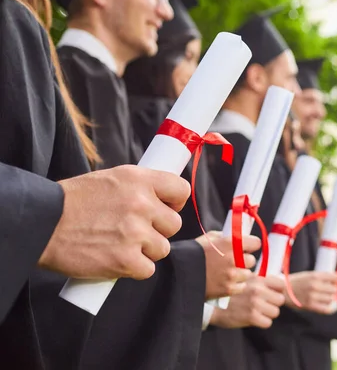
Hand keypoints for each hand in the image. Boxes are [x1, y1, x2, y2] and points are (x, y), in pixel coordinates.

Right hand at [39, 165, 189, 279]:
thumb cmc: (74, 202)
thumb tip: (166, 198)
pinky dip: (134, 269)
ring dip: (146, 251)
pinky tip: (117, 260)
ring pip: (162, 249)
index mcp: (139, 180)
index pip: (181, 190)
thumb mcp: (111, 179)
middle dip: (158, 230)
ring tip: (121, 245)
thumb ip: (140, 187)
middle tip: (136, 231)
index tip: (164, 208)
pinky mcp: (126, 260)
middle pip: (174, 225)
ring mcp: (134, 233)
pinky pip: (148, 269)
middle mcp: (141, 204)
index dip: (175, 202)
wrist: (43, 223)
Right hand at [197, 232, 260, 298]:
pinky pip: (241, 286)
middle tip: (235, 262)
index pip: (256, 243)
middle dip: (244, 261)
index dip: (252, 245)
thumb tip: (238, 236)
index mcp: (230, 243)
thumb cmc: (193, 254)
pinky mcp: (229, 289)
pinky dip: (236, 285)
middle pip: (252, 260)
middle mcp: (233, 258)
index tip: (248, 247)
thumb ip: (225, 237)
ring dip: (241, 274)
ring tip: (228, 273)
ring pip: (248, 274)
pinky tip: (226, 282)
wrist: (179, 275)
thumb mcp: (209, 239)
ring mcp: (232, 275)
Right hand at [211, 275, 284, 328]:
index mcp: (258, 279)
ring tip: (258, 311)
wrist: (214, 306)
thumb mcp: (245, 279)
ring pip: (275, 312)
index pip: (281, 285)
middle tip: (264, 304)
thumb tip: (279, 282)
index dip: (278, 291)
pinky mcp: (251, 317)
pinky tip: (254, 318)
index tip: (271, 294)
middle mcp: (258, 290)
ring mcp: (255, 304)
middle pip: (280, 300)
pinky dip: (262, 322)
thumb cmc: (231, 292)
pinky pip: (268, 323)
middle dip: (273, 303)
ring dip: (268, 314)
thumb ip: (260, 279)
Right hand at [285, 271, 336, 313]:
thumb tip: (336, 279)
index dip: (335, 280)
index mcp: (315, 276)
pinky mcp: (310, 306)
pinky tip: (322, 303)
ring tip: (322, 296)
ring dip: (328, 298)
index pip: (335, 277)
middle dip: (332, 289)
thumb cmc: (297, 281)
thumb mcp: (309, 274)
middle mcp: (315, 285)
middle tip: (326, 290)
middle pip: (334, 289)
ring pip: (331, 299)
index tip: (332, 282)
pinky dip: (326, 306)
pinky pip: (326, 308)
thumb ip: (322, 276)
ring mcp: (313, 296)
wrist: (283, 290)